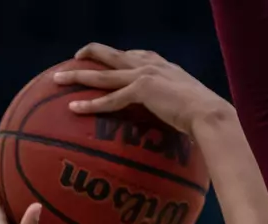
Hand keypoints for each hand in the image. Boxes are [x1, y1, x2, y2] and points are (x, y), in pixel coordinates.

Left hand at [55, 43, 233, 133]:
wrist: (210, 114)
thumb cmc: (204, 116)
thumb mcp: (187, 105)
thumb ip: (173, 106)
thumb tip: (173, 124)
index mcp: (161, 65)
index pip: (133, 54)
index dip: (115, 56)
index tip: (102, 58)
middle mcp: (149, 64)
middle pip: (111, 55)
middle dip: (88, 54)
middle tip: (72, 59)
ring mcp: (144, 75)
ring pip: (102, 75)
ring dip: (77, 76)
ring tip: (56, 79)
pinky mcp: (142, 90)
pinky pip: (110, 99)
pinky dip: (91, 104)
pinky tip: (74, 108)